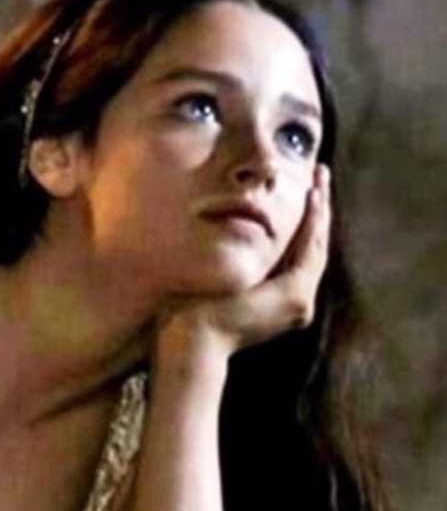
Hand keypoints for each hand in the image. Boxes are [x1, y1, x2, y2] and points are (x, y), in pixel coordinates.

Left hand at [158, 164, 331, 356]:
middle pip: (312, 244)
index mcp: (275, 297)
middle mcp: (293, 300)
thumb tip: (215, 226)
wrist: (190, 337)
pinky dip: (313, 223)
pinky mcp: (295, 296)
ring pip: (316, 244)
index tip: (303, 187)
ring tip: (320, 177)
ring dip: (320, 209)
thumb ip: (224, 258)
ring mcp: (298, 300)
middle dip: (317, 207)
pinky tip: (313, 196)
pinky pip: (310, 251)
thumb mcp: (212, 275)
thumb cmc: (189, 310)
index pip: (296, 249)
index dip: (302, 218)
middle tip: (320, 173)